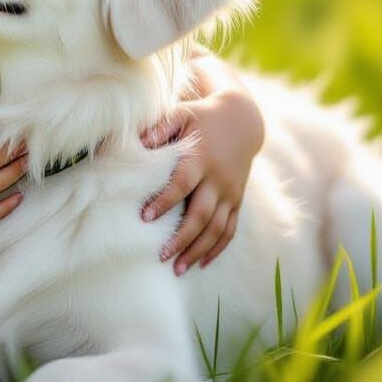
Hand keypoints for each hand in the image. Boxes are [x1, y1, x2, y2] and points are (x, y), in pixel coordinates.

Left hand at [139, 66, 263, 273]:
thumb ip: (160, 127)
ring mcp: (230, 192)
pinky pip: (230, 229)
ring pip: (216, 228)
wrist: (242, 120)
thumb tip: (139, 141)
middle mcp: (218, 178)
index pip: (182, 184)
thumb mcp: (181, 113)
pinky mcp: (237, 200)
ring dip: (198, 250)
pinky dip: (217, 248)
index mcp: (200, 158)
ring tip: (178, 268)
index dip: (164, 201)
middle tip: (161, 255)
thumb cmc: (201, 117)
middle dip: (182, 237)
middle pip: (201, 214)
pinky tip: (202, 263)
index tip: (145, 217)